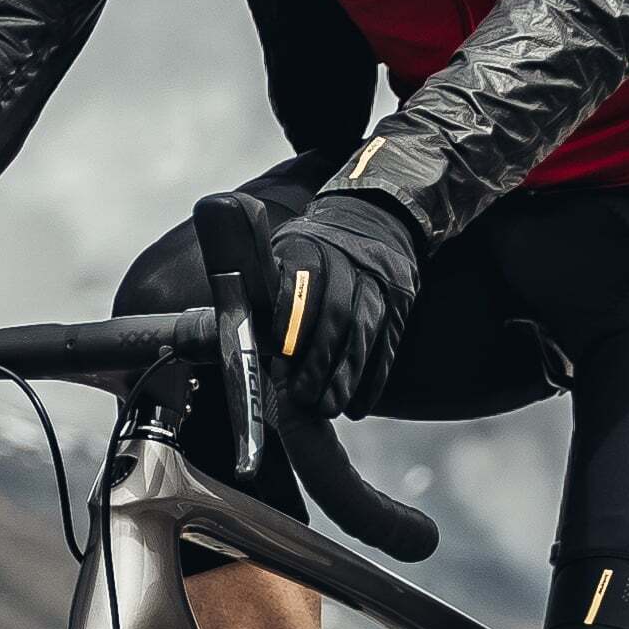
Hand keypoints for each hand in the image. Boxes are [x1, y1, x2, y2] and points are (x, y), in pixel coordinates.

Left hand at [259, 183, 422, 419]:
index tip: (279, 361)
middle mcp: (349, 261)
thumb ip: (263, 287)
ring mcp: (380, 281)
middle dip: (318, 361)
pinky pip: (389, 344)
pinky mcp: (401, 301)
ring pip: (365, 332)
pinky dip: (373, 377)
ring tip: (326, 407)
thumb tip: (228, 327)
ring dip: (345, 376)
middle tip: (302, 397)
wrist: (372, 221)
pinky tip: (358, 404)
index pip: (301, 287)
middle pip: (337, 315)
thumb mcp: (283, 251)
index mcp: (310, 247)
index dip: (291, 327)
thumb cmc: (314, 248)